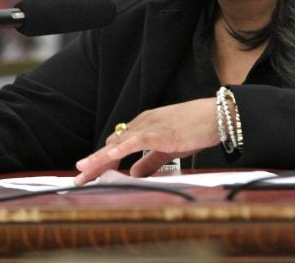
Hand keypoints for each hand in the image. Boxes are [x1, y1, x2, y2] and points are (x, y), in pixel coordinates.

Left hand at [74, 98, 218, 184]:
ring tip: (84, 171)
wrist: (216, 116)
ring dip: (101, 158)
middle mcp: (142, 124)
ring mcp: (150, 126)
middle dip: (95, 162)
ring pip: (119, 143)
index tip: (88, 175)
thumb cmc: (195, 130)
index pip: (117, 145)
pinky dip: (123, 148)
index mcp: (144, 127)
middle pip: (112, 145)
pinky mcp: (161, 131)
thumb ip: (150, 161)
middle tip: (78, 178)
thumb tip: (134, 174)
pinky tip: (110, 156)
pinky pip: (137, 140)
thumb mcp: (169, 148)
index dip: (101, 161)